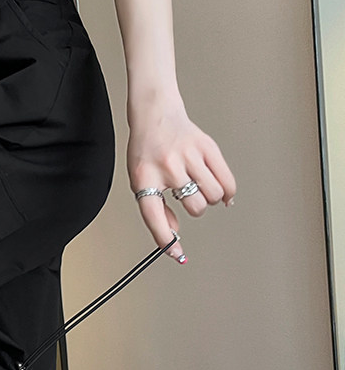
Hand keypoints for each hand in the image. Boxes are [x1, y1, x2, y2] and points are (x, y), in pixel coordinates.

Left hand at [127, 101, 235, 262]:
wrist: (155, 115)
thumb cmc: (146, 152)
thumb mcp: (140, 181)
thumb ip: (156, 209)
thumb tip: (173, 236)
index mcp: (144, 178)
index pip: (155, 216)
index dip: (166, 239)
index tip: (176, 254)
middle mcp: (167, 167)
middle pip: (196, 207)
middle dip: (195, 208)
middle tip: (188, 196)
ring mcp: (189, 156)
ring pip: (213, 196)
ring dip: (210, 199)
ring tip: (199, 188)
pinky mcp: (207, 147)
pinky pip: (227, 181)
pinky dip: (227, 192)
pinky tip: (223, 193)